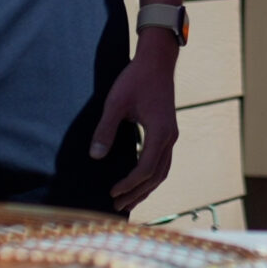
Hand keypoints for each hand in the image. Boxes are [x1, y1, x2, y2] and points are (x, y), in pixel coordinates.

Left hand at [95, 36, 179, 213]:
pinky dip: (151, 176)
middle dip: (137, 193)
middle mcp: (170, 137)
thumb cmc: (136, 79)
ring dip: (146, 188)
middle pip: (157, 176)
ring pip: (162, 171)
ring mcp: (172, 135)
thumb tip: (95, 156)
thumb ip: (105, 130)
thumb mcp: (116, 102)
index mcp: (160, 132)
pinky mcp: (168, 132)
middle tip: (117, 206)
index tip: (112, 192)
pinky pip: (162, 162)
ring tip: (128, 201)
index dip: (129, 184)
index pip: (146, 168)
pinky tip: (138, 181)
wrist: (157, 61)